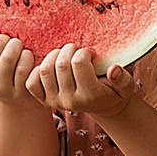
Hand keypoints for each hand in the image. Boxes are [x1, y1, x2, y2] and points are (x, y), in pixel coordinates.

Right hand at [0, 31, 41, 101]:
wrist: (15, 95)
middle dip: (3, 38)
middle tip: (7, 42)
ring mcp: (1, 89)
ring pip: (9, 56)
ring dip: (16, 45)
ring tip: (17, 46)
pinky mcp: (20, 91)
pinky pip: (23, 67)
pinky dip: (27, 57)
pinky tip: (26, 56)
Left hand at [26, 45, 140, 117]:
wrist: (102, 105)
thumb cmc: (114, 90)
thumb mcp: (125, 87)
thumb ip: (123, 78)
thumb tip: (113, 69)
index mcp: (89, 96)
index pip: (79, 63)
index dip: (84, 52)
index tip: (90, 53)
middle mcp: (69, 101)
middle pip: (61, 65)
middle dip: (69, 50)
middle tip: (77, 50)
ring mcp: (54, 101)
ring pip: (44, 70)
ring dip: (54, 55)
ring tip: (65, 54)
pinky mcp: (44, 100)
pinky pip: (31, 83)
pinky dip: (37, 70)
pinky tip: (52, 64)